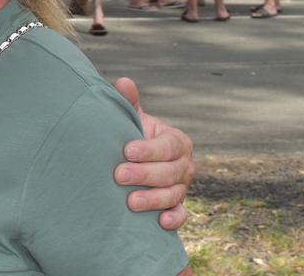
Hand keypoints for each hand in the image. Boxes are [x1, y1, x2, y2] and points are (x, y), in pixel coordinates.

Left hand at [112, 77, 194, 230]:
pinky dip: (174, 219)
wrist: (134, 163)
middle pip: (170, 172)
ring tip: (130, 202)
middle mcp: (184, 165)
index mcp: (176, 141)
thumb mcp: (132, 120)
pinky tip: (161, 222)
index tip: (127, 150)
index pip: (168, 145)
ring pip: (174, 194)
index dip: (149, 149)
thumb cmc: (133, 137)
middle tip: (119, 175)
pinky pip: (182, 215)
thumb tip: (123, 82)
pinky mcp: (177, 206)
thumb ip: (129, 102)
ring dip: (154, 199)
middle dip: (145, 174)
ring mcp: (182, 187)